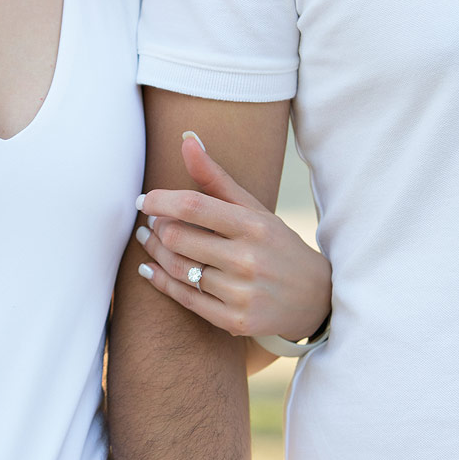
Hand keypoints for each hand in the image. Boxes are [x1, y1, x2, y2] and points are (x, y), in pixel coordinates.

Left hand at [136, 132, 330, 341]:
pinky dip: (160, 281)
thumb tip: (187, 139)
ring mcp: (241, 293)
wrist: (315, 297)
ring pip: (178, 269)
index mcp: (253, 225)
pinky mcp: (235, 320)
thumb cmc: (276, 245)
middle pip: (178, 238)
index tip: (143, 200)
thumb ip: (216, 178)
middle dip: (156, 227)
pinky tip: (149, 269)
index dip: (160, 201)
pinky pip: (184, 298)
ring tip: (147, 240)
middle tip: (149, 222)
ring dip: (154, 252)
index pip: (194, 206)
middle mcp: (248, 259)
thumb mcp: (254, 209)